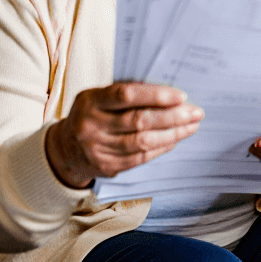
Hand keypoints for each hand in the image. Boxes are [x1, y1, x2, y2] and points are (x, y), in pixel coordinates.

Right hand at [45, 82, 202, 188]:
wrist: (64, 149)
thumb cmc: (91, 115)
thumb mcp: (97, 98)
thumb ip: (125, 95)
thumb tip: (168, 94)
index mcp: (90, 101)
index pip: (125, 95)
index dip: (155, 95)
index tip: (180, 96)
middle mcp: (91, 125)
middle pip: (138, 121)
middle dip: (173, 116)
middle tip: (196, 112)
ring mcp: (98, 148)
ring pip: (142, 142)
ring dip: (173, 133)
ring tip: (192, 125)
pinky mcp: (107, 167)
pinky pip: (140, 157)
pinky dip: (161, 147)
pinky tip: (175, 139)